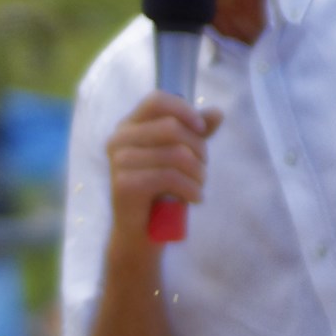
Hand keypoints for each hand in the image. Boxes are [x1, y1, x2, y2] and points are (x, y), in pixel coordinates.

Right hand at [104, 94, 220, 244]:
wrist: (141, 234)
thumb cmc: (160, 192)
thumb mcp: (180, 158)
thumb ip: (195, 134)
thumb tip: (217, 113)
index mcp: (128, 127)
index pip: (156, 100)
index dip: (184, 110)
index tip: (202, 129)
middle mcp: (118, 140)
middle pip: (171, 127)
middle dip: (198, 149)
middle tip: (203, 169)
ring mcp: (118, 162)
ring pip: (175, 153)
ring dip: (198, 173)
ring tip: (199, 186)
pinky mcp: (125, 185)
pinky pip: (169, 177)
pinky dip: (191, 189)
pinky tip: (195, 199)